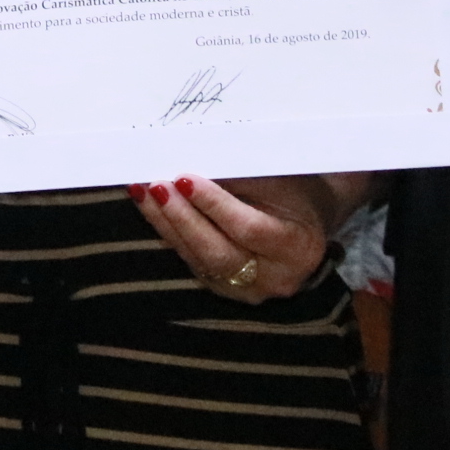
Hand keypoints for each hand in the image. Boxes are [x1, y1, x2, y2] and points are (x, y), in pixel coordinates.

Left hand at [130, 173, 348, 302]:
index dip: (215, 205)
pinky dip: (169, 231)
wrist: (304, 227)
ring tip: (145, 191)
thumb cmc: (296, 197)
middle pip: (218, 251)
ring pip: (198, 258)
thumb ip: (246, 177)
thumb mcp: (284, 182)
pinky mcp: (221, 285)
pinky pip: (190, 259)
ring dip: (166, 223)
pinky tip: (152, 207)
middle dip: (182, 217)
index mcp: (298, 248)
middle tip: (158, 186)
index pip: (250, 229)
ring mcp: (245, 288)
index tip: (186, 179)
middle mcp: (273, 277)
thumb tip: (199, 161)